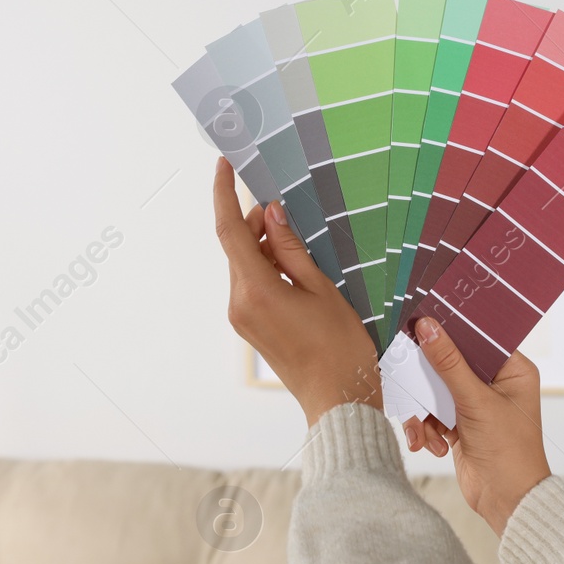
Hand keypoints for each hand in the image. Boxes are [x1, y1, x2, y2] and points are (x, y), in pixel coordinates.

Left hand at [211, 159, 381, 425]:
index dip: (224, 194)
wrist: (338, 398)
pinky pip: (251, 284)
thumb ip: (292, 248)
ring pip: (245, 265)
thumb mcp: (322, 288)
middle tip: (290, 215)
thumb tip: (272, 214)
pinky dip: (268, 269)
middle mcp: (239, 303)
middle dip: (258, 224)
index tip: (224, 165)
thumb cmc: (340, 346)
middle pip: (238, 247)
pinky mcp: (249, 326)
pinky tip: (297, 273)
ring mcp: (241, 317)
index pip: (229, 231)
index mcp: (255, 290)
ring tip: (303, 252)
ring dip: (266, 248)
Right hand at [403, 318, 550, 533]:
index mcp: (513, 370)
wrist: (506, 502)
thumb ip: (448, 363)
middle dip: (428, 381)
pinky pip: (432, 415)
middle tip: (409, 378)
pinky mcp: (460, 424)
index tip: (421, 323)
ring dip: (424, 412)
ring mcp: (476, 405)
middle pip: (450, 364)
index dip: (449, 331)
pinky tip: (432, 446)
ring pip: (435, 391)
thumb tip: (428, 326)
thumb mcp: (475, 401)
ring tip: (425, 431)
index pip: (477, 338)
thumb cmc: (508, 451)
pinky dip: (426, 429)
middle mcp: (495, 383)